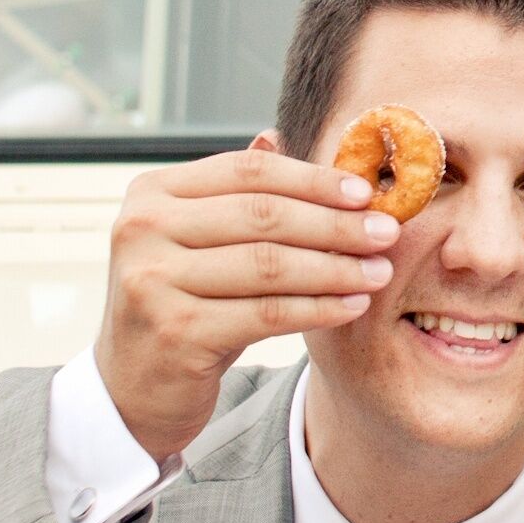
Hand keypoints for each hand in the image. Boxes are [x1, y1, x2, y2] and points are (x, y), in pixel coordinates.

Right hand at [98, 136, 397, 464]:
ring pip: (269, 265)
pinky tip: (352, 306)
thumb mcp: (198, 241)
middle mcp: (142, 228)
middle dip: (335, 224)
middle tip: (387, 233)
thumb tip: (277, 136)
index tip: (366, 193)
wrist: (136, 386)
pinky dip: (318, 308)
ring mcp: (153, 280)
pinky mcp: (175, 331)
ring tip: (379, 272)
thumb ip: (234, 194)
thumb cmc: (183, 302)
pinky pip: (267, 313)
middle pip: (263, 215)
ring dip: (336, 267)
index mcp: (151, 192)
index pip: (247, 172)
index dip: (312, 179)